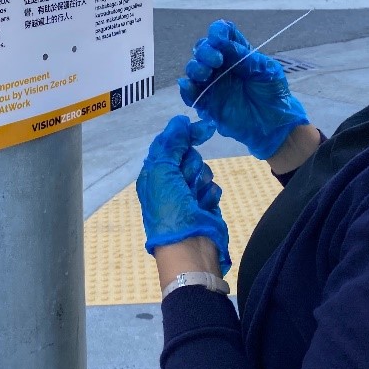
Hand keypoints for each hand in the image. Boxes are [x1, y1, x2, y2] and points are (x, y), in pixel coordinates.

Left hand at [136, 115, 230, 275]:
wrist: (189, 247)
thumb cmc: (169, 209)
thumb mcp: (163, 171)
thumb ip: (171, 144)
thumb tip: (181, 121)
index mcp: (155, 172)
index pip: (171, 143)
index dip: (186, 134)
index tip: (204, 129)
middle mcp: (170, 180)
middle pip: (189, 155)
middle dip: (190, 166)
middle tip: (185, 181)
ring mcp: (189, 193)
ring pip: (203, 169)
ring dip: (200, 181)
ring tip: (194, 198)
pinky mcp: (206, 203)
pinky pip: (213, 186)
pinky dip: (209, 195)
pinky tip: (204, 206)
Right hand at [178, 19, 309, 160]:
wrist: (274, 124)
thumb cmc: (274, 93)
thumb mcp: (266, 70)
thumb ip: (245, 57)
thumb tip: (221, 45)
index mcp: (236, 52)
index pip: (222, 33)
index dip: (218, 31)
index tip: (219, 38)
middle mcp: (221, 65)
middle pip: (203, 48)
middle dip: (205, 50)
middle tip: (216, 60)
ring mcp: (212, 83)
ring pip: (194, 69)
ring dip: (195, 67)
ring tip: (205, 73)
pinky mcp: (206, 103)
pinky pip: (190, 94)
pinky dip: (186, 89)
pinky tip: (189, 86)